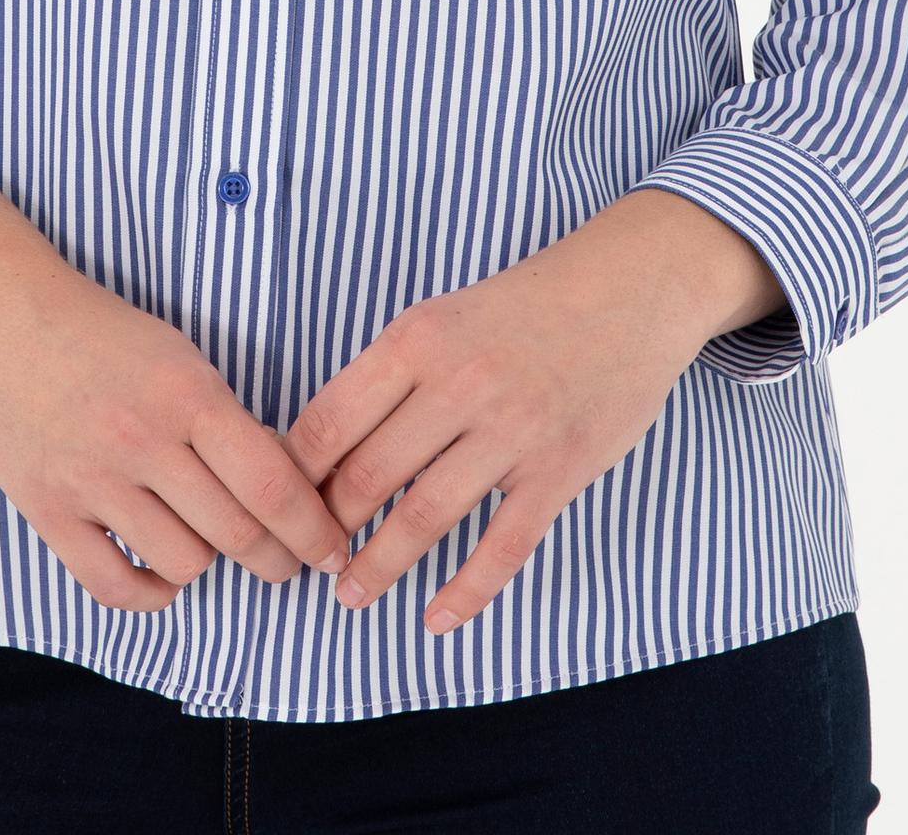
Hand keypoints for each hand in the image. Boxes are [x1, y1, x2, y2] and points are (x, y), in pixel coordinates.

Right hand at [0, 221, 350, 613]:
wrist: (0, 314)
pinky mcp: (48, 510)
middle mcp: (143, 440)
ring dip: (209, 560)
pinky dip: (151, 591)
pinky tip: (162, 569)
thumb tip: (283, 486)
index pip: (273, 485)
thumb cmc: (103, 331)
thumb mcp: (180, 355)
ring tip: (207, 537)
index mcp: (188, 393)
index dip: (314, 529)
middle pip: (237, 534)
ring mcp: (92, 480)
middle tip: (286, 560)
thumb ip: (227, 420)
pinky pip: (115, 586)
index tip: (333, 548)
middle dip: (277, 557)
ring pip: (184, 564)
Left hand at [279, 191, 752, 636]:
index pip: (331, 420)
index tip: (278, 505)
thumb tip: (325, 445)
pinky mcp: (560, 470)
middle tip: (309, 559)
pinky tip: (438, 618)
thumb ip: (390, 374)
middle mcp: (460, 384)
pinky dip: (466, 591)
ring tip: (352, 596)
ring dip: (380, 567)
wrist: (629, 289)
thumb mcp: (442, 316)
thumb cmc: (523, 305)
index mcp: (418, 339)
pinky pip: (503, 546)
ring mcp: (513, 431)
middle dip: (329, 528)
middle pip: (370, 474)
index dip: (294, 474)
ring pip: (426, 517)